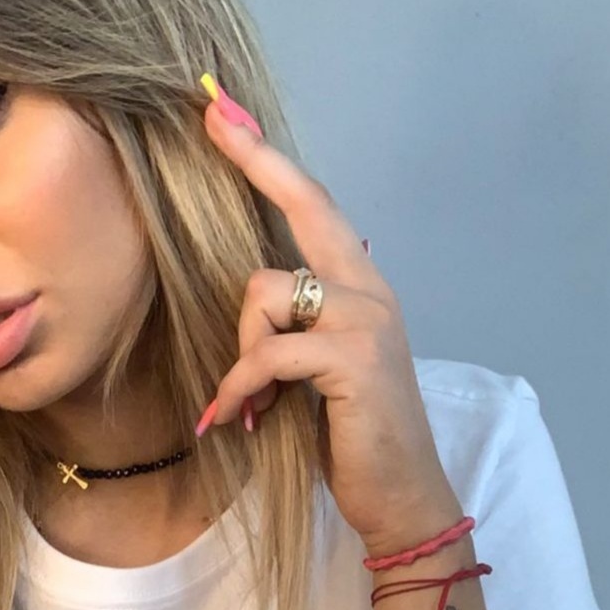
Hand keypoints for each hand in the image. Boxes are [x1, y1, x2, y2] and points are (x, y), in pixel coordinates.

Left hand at [200, 86, 460, 557]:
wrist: (400, 497)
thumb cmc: (351, 438)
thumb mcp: (316, 371)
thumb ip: (293, 327)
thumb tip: (248, 303)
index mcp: (361, 288)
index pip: (313, 207)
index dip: (269, 159)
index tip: (225, 112)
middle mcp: (369, 291)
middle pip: (302, 209)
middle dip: (253, 160)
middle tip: (209, 120)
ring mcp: (366, 321)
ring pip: (264, 295)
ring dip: (241, 352)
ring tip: (249, 401)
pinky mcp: (352, 360)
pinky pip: (266, 354)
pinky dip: (240, 389)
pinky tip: (236, 420)